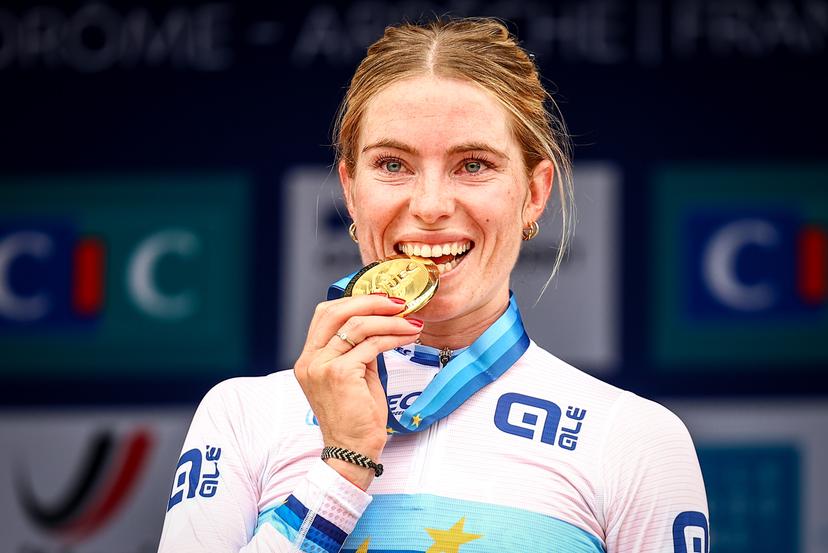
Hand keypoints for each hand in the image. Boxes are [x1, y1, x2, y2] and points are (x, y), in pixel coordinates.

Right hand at [293, 294, 422, 487]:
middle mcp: (310, 360)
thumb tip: (380, 324)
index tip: (382, 300)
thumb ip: (358, 349)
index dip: (354, 301)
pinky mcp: (340, 374)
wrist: (352, 451)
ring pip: (357, 326)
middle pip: (336, 311)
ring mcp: (322, 367)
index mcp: (309, 358)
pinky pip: (371, 345)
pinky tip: (408, 337)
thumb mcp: (353, 376)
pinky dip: (394, 337)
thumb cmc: (356, 418)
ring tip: (412, 323)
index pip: (325, 314)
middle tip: (399, 304)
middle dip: (371, 302)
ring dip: (389, 321)